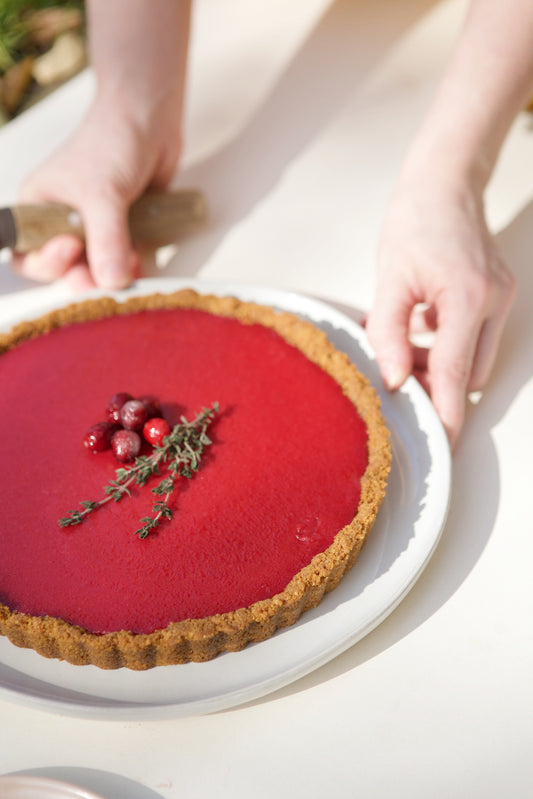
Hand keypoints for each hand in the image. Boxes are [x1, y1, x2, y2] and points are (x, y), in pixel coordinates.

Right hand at [12, 94, 181, 290]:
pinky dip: (133, 268)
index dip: (47, 264)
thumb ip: (106, 240)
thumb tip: (109, 281)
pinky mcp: (124, 229)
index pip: (28, 256)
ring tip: (130, 271)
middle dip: (87, 279)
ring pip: (98, 270)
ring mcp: (95, 228)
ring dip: (114, 277)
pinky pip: (124, 261)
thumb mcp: (102, 195)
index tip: (72, 250)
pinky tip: (142, 266)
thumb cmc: (111, 141)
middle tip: (108, 280)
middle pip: (66, 270)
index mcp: (39, 209)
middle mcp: (64, 223)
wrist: (150, 118)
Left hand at [366, 178, 515, 446]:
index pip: (457, 373)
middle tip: (398, 370)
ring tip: (404, 338)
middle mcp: (493, 302)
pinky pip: (476, 336)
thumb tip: (394, 378)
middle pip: (470, 374)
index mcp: (466, 298)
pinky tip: (420, 323)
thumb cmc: (414, 222)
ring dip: (442, 363)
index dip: (447, 412)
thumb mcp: (389, 278)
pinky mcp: (499, 294)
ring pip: (475, 358)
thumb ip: (388, 332)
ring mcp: (501, 298)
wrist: (444, 183)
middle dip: (438, 383)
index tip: (442, 444)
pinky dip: (449, 342)